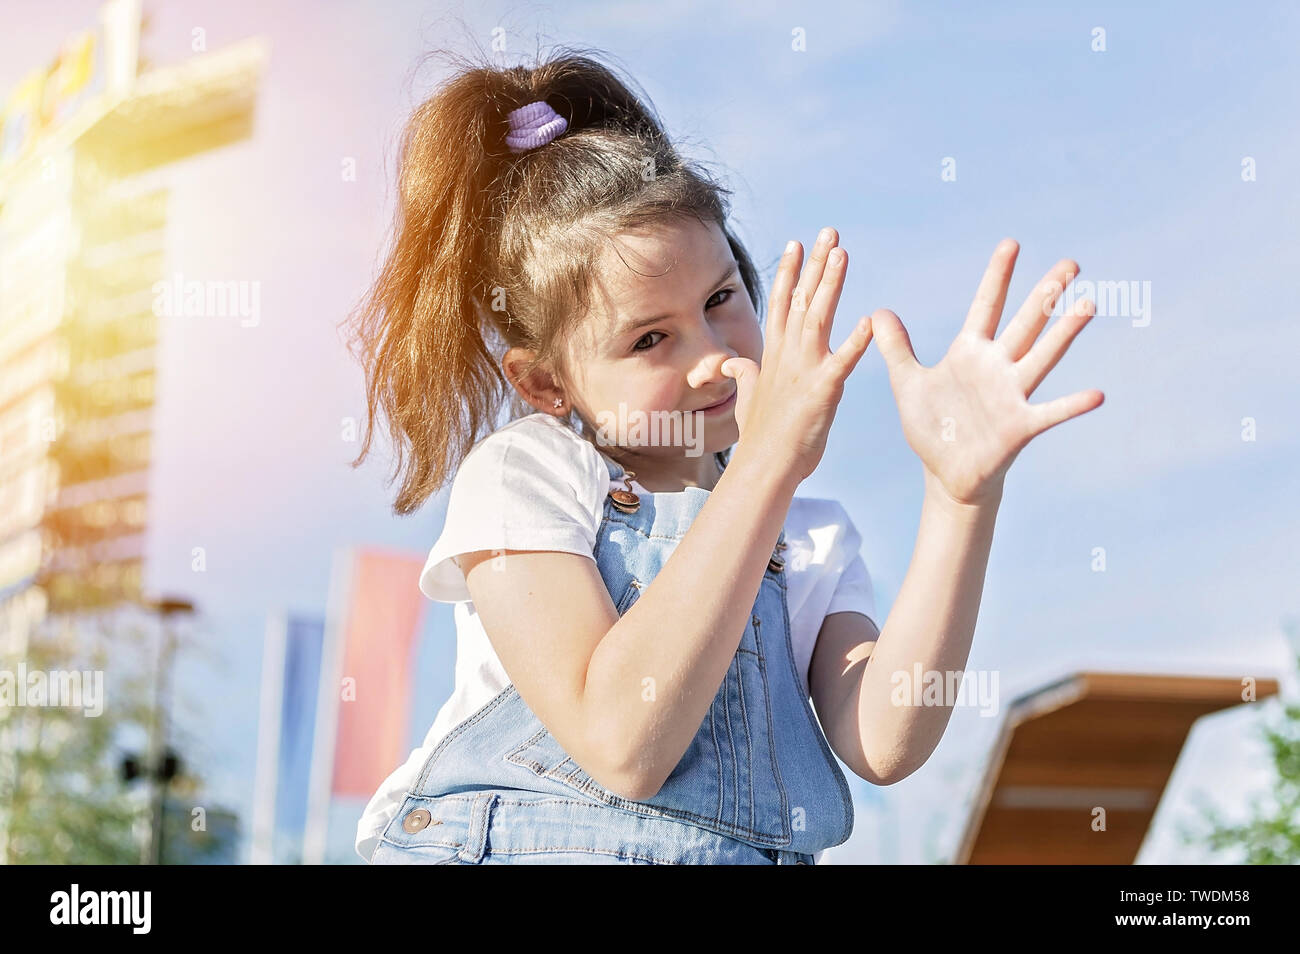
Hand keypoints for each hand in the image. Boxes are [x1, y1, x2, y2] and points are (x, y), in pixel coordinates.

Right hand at [721, 228, 872, 485]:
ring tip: (843, 254)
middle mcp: (787, 356)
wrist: (764, 466)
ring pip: (818, 318)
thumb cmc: (760, 436)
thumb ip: (742, 373)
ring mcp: (804, 371)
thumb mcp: (746, 397)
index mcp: (774, 355)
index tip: (797, 243)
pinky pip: (843, 362)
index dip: (790, 272)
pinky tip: (869, 321)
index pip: (782, 303)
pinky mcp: (822, 391)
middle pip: (802, 300)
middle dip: (816, 264)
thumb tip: (729, 362)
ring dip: (831, 285)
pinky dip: (856, 343)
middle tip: (829, 232)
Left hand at [871, 239, 1103, 506]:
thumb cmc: (932, 427)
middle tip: (1071, 262)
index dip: (997, 276)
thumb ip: (896, 348)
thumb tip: (878, 312)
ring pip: (1042, 357)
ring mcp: (1011, 395)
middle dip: (1045, 293)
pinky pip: (1050, 413)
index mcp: (970, 352)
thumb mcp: (907, 383)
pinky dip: (1072, 405)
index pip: (986, 306)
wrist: (945, 473)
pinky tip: (1098, 395)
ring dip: (1065, 332)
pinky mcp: (1019, 426)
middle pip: (1025, 323)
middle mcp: (997, 367)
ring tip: (1089, 304)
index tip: (1011, 243)